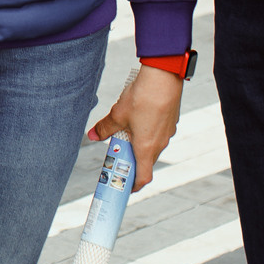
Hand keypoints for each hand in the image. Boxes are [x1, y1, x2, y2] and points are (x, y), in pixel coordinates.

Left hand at [89, 65, 183, 191]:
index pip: (143, 176)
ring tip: (123, 134)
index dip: (134, 185)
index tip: (124, 187)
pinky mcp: (170, 120)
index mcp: (146, 148)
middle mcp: (160, 143)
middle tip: (117, 157)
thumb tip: (93, 136)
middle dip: (132, 162)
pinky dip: (146, 133)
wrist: (164, 76)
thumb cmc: (142, 97)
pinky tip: (137, 118)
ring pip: (152, 146)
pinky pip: (157, 133)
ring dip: (138, 145)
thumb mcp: (118, 114)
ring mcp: (167, 132)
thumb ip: (105, 127)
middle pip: (146, 161)